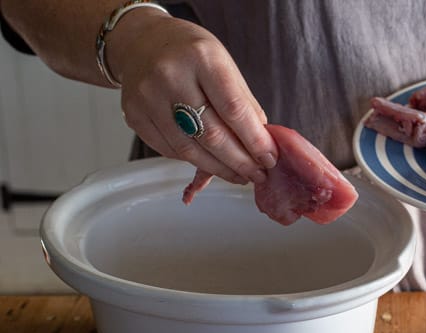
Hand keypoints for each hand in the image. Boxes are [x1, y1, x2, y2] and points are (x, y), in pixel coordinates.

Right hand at [107, 10, 276, 183]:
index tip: (269, 158)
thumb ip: (244, 103)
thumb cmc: (191, 54)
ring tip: (239, 175)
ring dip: (219, 169)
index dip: (254, 140)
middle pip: (211, 135)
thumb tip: (262, 143)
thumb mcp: (224, 64)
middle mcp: (170, 76)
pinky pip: (170, 151)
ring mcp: (148, 98)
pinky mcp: (135, 117)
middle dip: (240, 162)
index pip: (233, 109)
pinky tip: (211, 162)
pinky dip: (195, 161)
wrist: (142, 42)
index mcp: (201, 58)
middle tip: (257, 175)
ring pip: (189, 150)